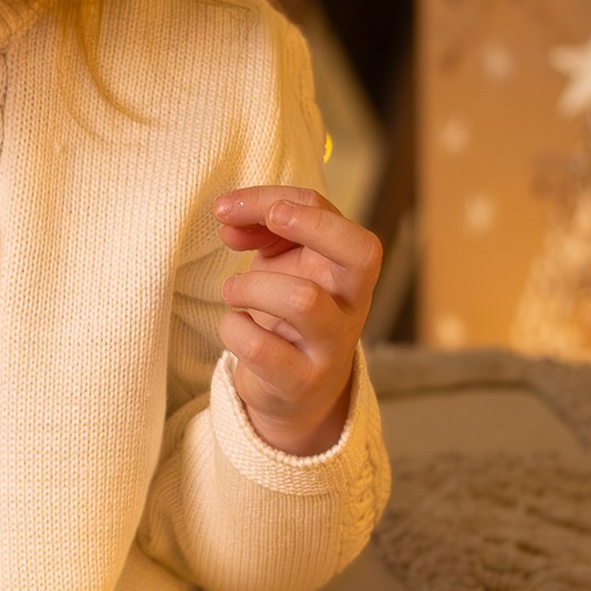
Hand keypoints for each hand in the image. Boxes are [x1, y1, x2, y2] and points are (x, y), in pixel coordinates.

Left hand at [215, 185, 381, 457]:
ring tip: (232, 291)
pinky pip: (262, 348)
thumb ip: (260, 230)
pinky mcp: (300, 381)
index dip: (288, 201)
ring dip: (251, 285)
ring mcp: (330, 345)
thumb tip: (229, 219)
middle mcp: (352, 304)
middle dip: (308, 226)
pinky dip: (234, 329)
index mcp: (349, 268)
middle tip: (266, 224)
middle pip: (360, 253)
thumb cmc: (286, 312)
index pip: (337, 217)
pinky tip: (235, 326)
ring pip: (303, 299)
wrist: (294, 389)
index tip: (232, 205)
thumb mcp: (280, 264)